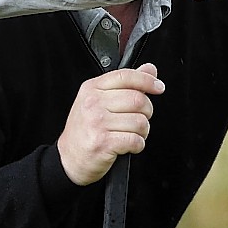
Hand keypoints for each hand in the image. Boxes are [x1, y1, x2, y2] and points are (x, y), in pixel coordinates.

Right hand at [57, 63, 163, 185]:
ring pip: (140, 122)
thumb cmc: (84, 130)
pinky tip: (127, 145)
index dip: (147, 80)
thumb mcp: (99, 101)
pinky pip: (135, 140)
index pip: (126, 76)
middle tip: (138, 119)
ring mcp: (97, 123)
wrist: (69, 158)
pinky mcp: (103, 142)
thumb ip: (125, 84)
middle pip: (138, 99)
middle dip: (146, 112)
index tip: (158, 87)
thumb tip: (149, 69)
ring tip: (130, 134)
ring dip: (142, 132)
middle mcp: (93, 103)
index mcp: (92, 89)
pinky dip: (137, 145)